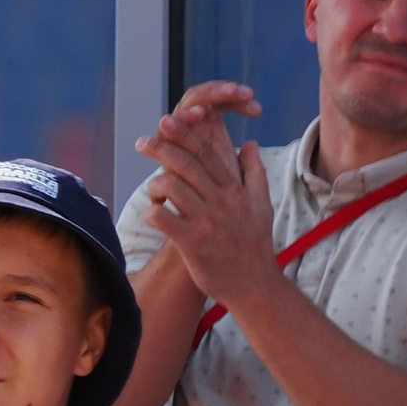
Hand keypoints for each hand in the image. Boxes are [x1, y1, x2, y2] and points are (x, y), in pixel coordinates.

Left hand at [140, 92, 277, 307]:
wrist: (255, 285)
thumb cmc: (255, 245)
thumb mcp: (263, 205)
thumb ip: (254, 171)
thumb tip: (250, 143)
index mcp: (235, 190)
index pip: (208, 154)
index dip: (186, 135)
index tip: (168, 121)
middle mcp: (221, 202)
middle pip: (187, 165)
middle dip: (162, 148)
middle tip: (143, 141)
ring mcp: (206, 222)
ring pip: (172, 187)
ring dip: (155, 184)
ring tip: (153, 191)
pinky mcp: (192, 243)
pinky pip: (163, 218)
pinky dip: (152, 211)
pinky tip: (153, 213)